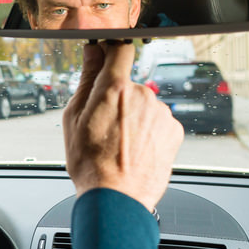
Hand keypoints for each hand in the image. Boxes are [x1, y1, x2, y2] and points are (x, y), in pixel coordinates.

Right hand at [63, 41, 183, 211]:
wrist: (116, 198)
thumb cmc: (91, 164)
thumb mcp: (74, 117)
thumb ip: (87, 79)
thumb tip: (94, 52)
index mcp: (114, 88)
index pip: (120, 49)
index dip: (111, 51)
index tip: (106, 56)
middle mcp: (143, 95)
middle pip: (128, 85)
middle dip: (117, 99)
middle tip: (103, 125)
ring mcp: (161, 113)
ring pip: (144, 105)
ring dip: (134, 117)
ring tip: (119, 144)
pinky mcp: (174, 130)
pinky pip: (158, 122)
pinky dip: (148, 132)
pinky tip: (135, 150)